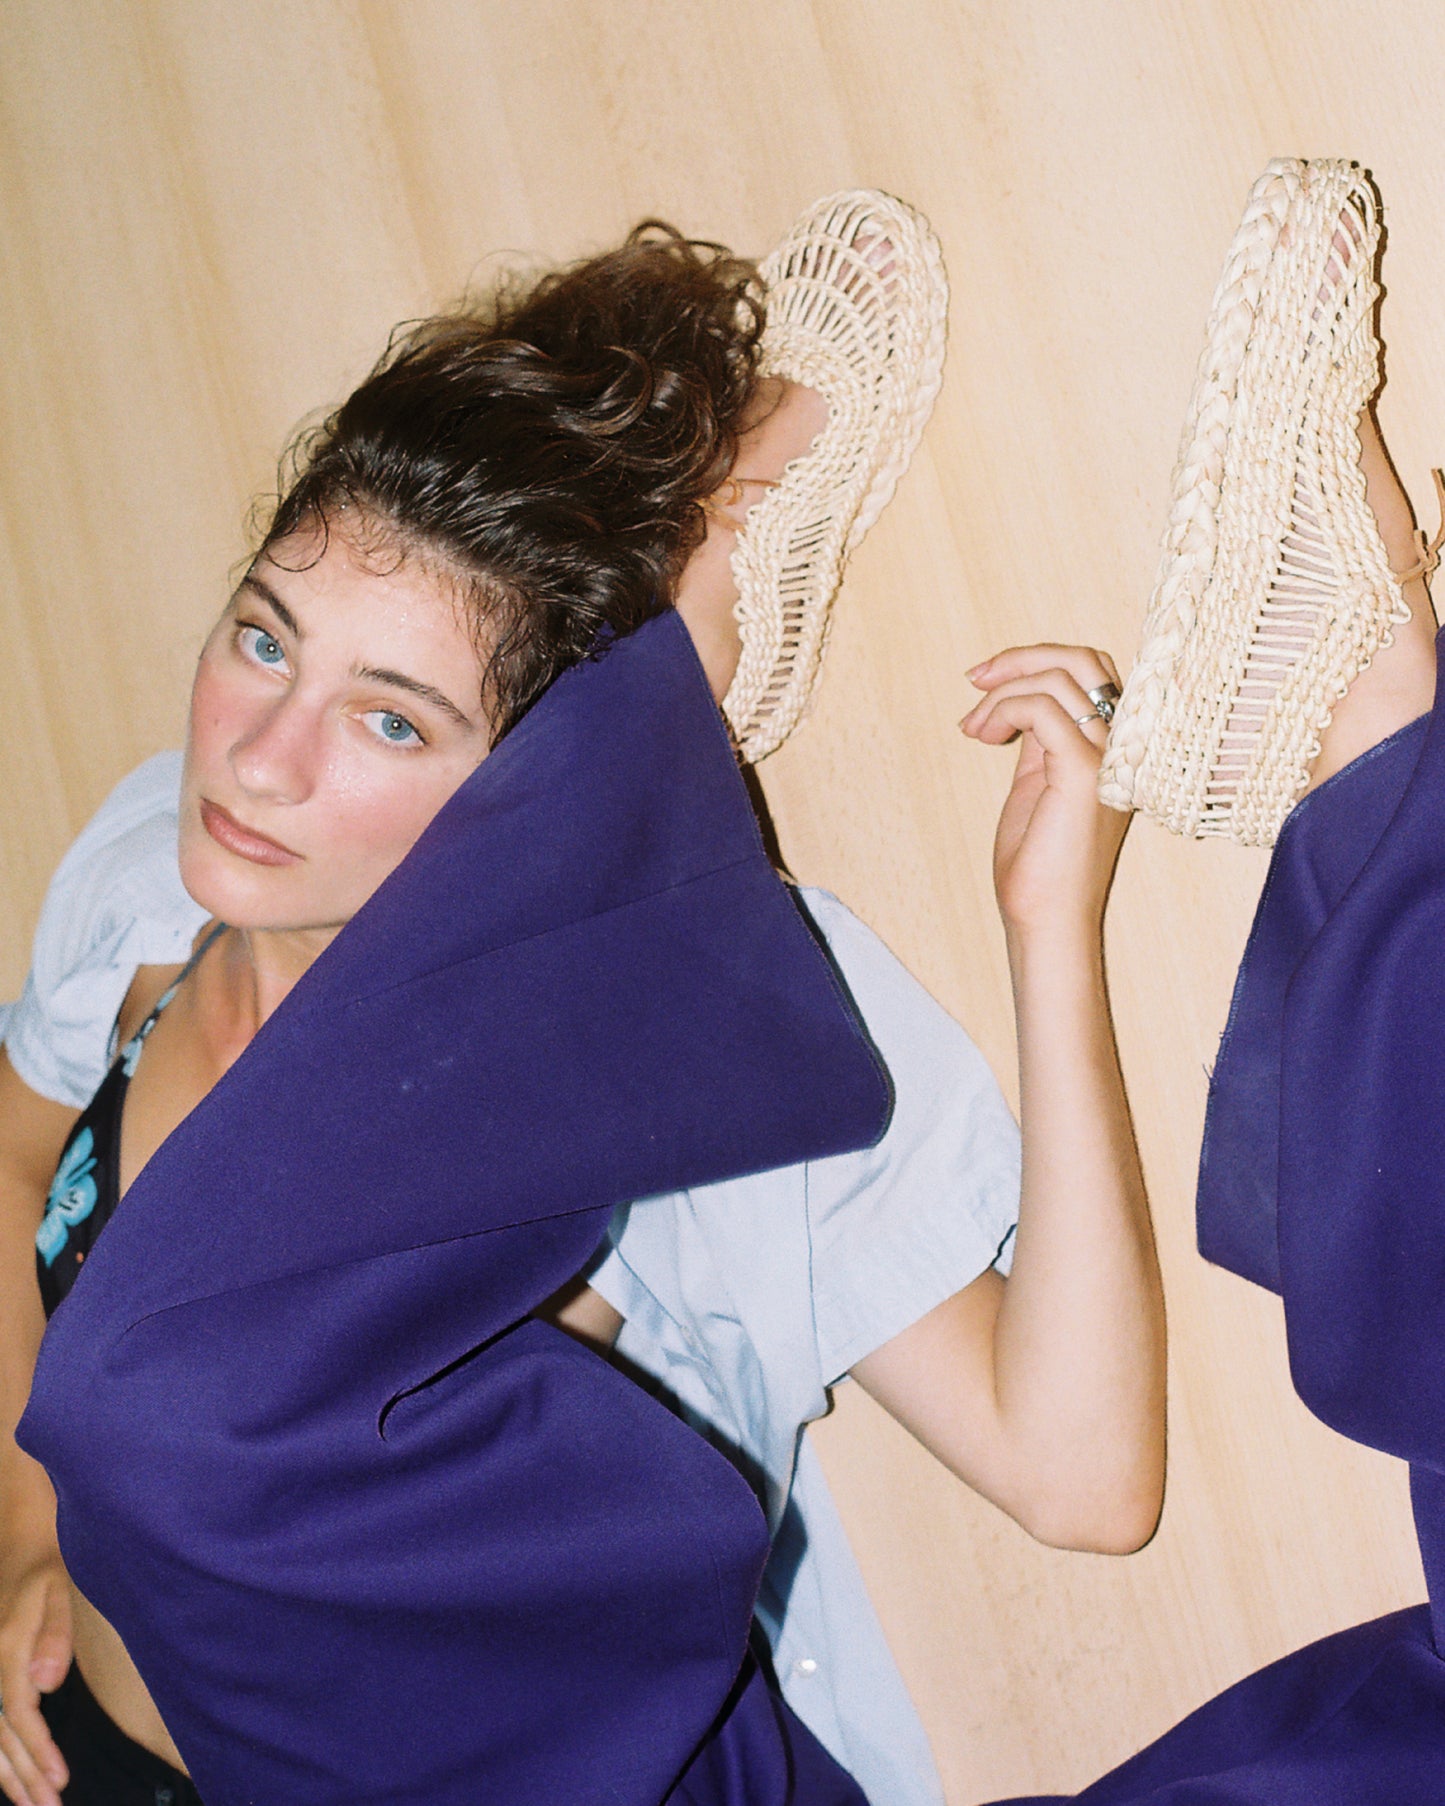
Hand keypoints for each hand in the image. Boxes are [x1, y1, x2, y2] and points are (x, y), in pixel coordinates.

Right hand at [0, 1548, 70, 1805]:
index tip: (60, 1778)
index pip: (19, 1714)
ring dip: (9, 1777)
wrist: (15, 1544)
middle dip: (24, 1778)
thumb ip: (56, 1636)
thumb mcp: (59, 1591)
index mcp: (6, 1651)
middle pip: (0, 1737)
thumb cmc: (45, 1569)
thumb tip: (47, 1683)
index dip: (38, 1750)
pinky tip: (12, 1781)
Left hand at [959, 644, 1128, 939]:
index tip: (986, 682)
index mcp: (1118, 746)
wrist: (1044, 918)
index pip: (1094, 670)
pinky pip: (1042, 709)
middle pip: (1085, 659)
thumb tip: (1020, 699)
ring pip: (1060, 678)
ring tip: (973, 729)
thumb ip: (1042, 738)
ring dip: (1001, 693)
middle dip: (1022, 658)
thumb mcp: (1039, 781)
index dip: (1038, 661)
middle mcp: (1123, 746)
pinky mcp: (1085, 773)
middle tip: (974, 680)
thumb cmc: (1038, 862)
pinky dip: (1003, 710)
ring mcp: (1110, 758)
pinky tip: (983, 736)